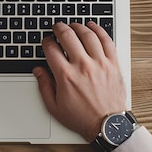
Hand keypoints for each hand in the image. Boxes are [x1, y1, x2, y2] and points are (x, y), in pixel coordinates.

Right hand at [33, 21, 126, 141]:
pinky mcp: (113, 64)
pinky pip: (106, 40)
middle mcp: (82, 66)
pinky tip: (92, 27)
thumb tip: (38, 71)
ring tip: (73, 25)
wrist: (107, 125)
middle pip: (68, 36)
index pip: (51, 49)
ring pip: (88, 34)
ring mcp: (99, 63)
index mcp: (66, 76)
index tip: (47, 41)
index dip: (46, 41)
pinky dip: (98, 30)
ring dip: (78, 26)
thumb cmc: (82, 117)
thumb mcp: (54, 107)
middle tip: (57, 27)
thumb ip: (44, 86)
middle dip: (59, 28)